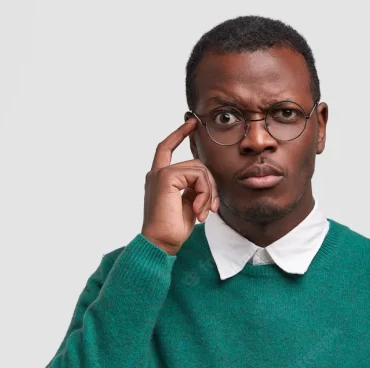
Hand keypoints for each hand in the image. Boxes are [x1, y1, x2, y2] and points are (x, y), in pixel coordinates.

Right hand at [141, 117, 219, 255]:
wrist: (161, 243)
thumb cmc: (173, 229)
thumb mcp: (188, 203)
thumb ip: (194, 187)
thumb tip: (206, 178)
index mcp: (160, 178)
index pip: (167, 148)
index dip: (179, 134)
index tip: (191, 122)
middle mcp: (157, 173)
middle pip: (196, 164)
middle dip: (210, 185)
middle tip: (212, 208)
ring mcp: (160, 174)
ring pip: (200, 169)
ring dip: (208, 192)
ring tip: (204, 212)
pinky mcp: (166, 177)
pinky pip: (198, 175)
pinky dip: (204, 193)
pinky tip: (199, 210)